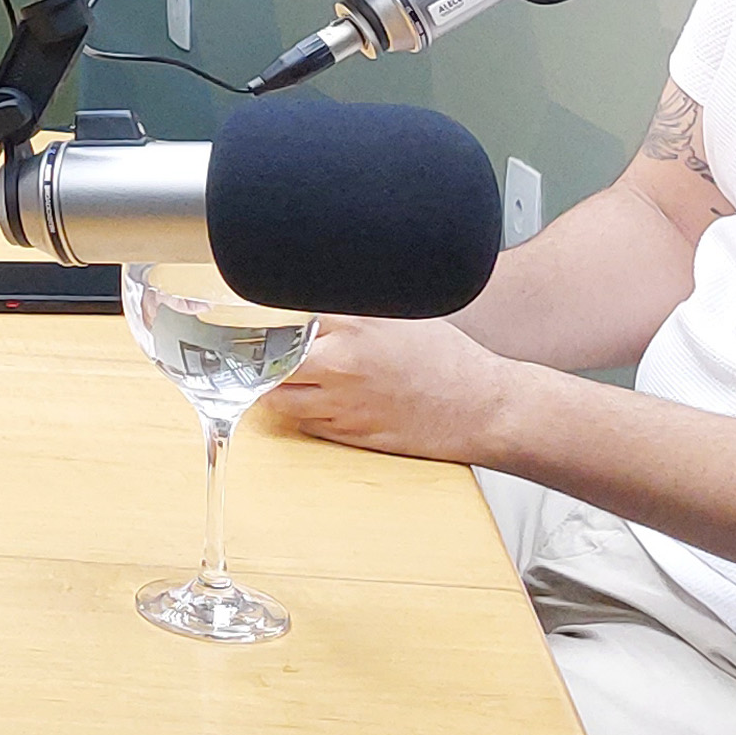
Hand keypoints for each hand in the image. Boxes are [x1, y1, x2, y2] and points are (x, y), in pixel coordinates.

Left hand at [271, 315, 521, 466]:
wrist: (483, 407)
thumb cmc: (448, 359)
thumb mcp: (400, 314)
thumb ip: (353, 309)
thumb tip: (315, 299)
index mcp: (355, 324)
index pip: (285, 316)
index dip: (266, 318)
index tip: (253, 318)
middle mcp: (343, 364)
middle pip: (271, 361)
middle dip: (259, 357)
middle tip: (254, 353)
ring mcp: (344, 403)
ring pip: (280, 399)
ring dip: (274, 388)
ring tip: (280, 377)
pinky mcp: (352, 434)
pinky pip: (306, 423)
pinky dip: (301, 412)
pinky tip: (312, 400)